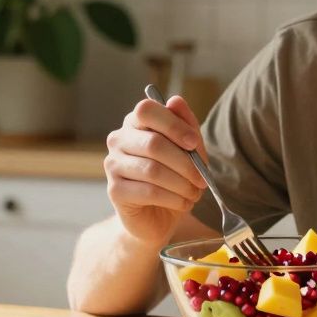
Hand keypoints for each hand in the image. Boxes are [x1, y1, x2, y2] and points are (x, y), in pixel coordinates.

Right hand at [103, 95, 208, 245]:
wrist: (157, 215)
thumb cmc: (173, 176)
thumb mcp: (187, 149)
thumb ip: (185, 125)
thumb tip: (176, 100)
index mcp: (135, 122)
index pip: (147, 110)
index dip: (173, 124)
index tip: (194, 143)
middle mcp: (118, 139)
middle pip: (153, 143)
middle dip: (185, 163)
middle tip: (202, 179)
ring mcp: (113, 164)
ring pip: (153, 170)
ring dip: (182, 184)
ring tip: (195, 193)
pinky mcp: (115, 190)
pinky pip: (149, 191)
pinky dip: (173, 198)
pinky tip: (183, 203)